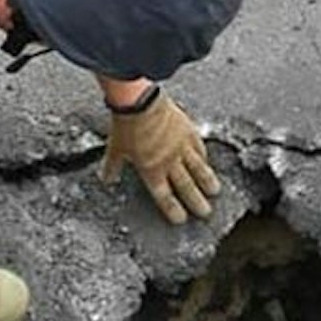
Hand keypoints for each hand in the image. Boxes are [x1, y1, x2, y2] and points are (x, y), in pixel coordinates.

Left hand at [100, 89, 220, 223]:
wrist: (140, 101)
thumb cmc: (126, 124)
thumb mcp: (115, 148)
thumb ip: (112, 166)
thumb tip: (106, 179)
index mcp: (151, 169)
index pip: (164, 196)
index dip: (172, 209)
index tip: (180, 219)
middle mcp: (169, 162)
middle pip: (186, 187)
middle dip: (196, 202)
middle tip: (205, 213)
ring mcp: (181, 147)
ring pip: (198, 169)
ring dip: (207, 182)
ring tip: (214, 191)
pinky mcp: (188, 131)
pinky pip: (199, 148)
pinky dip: (203, 157)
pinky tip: (206, 161)